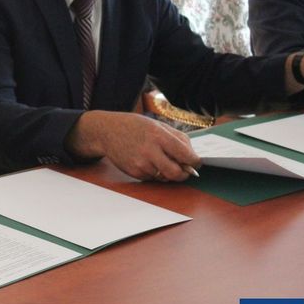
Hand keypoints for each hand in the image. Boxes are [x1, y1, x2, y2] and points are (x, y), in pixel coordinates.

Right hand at [66, 110, 200, 181]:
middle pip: (176, 173)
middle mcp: (150, 151)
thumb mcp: (157, 125)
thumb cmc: (134, 126)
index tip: (196, 162)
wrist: (107, 131)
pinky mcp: (134, 172)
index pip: (186, 155)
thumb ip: (177, 138)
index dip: (195, 161)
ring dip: (167, 172)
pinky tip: (148, 161)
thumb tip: (192, 155)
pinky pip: (152, 178)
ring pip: (164, 177)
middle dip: (184, 174)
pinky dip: (155, 173)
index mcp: (159, 136)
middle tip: (184, 170)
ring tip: (161, 160)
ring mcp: (140, 163)